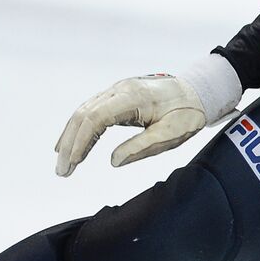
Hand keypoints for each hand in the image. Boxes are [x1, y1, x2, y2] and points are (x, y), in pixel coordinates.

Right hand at [54, 54, 241, 175]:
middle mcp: (119, 89)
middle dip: (70, 144)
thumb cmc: (187, 114)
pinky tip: (72, 144)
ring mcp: (117, 90)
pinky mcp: (117, 96)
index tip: (72, 164)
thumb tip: (113, 162)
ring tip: (64, 163)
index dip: (80, 142)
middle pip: (83, 115)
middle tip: (62, 171)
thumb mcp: (171, 134)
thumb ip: (143, 147)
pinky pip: (91, 110)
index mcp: (133, 97)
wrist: (197, 92)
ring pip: (84, 112)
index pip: (95, 118)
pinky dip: (80, 129)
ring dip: (71, 137)